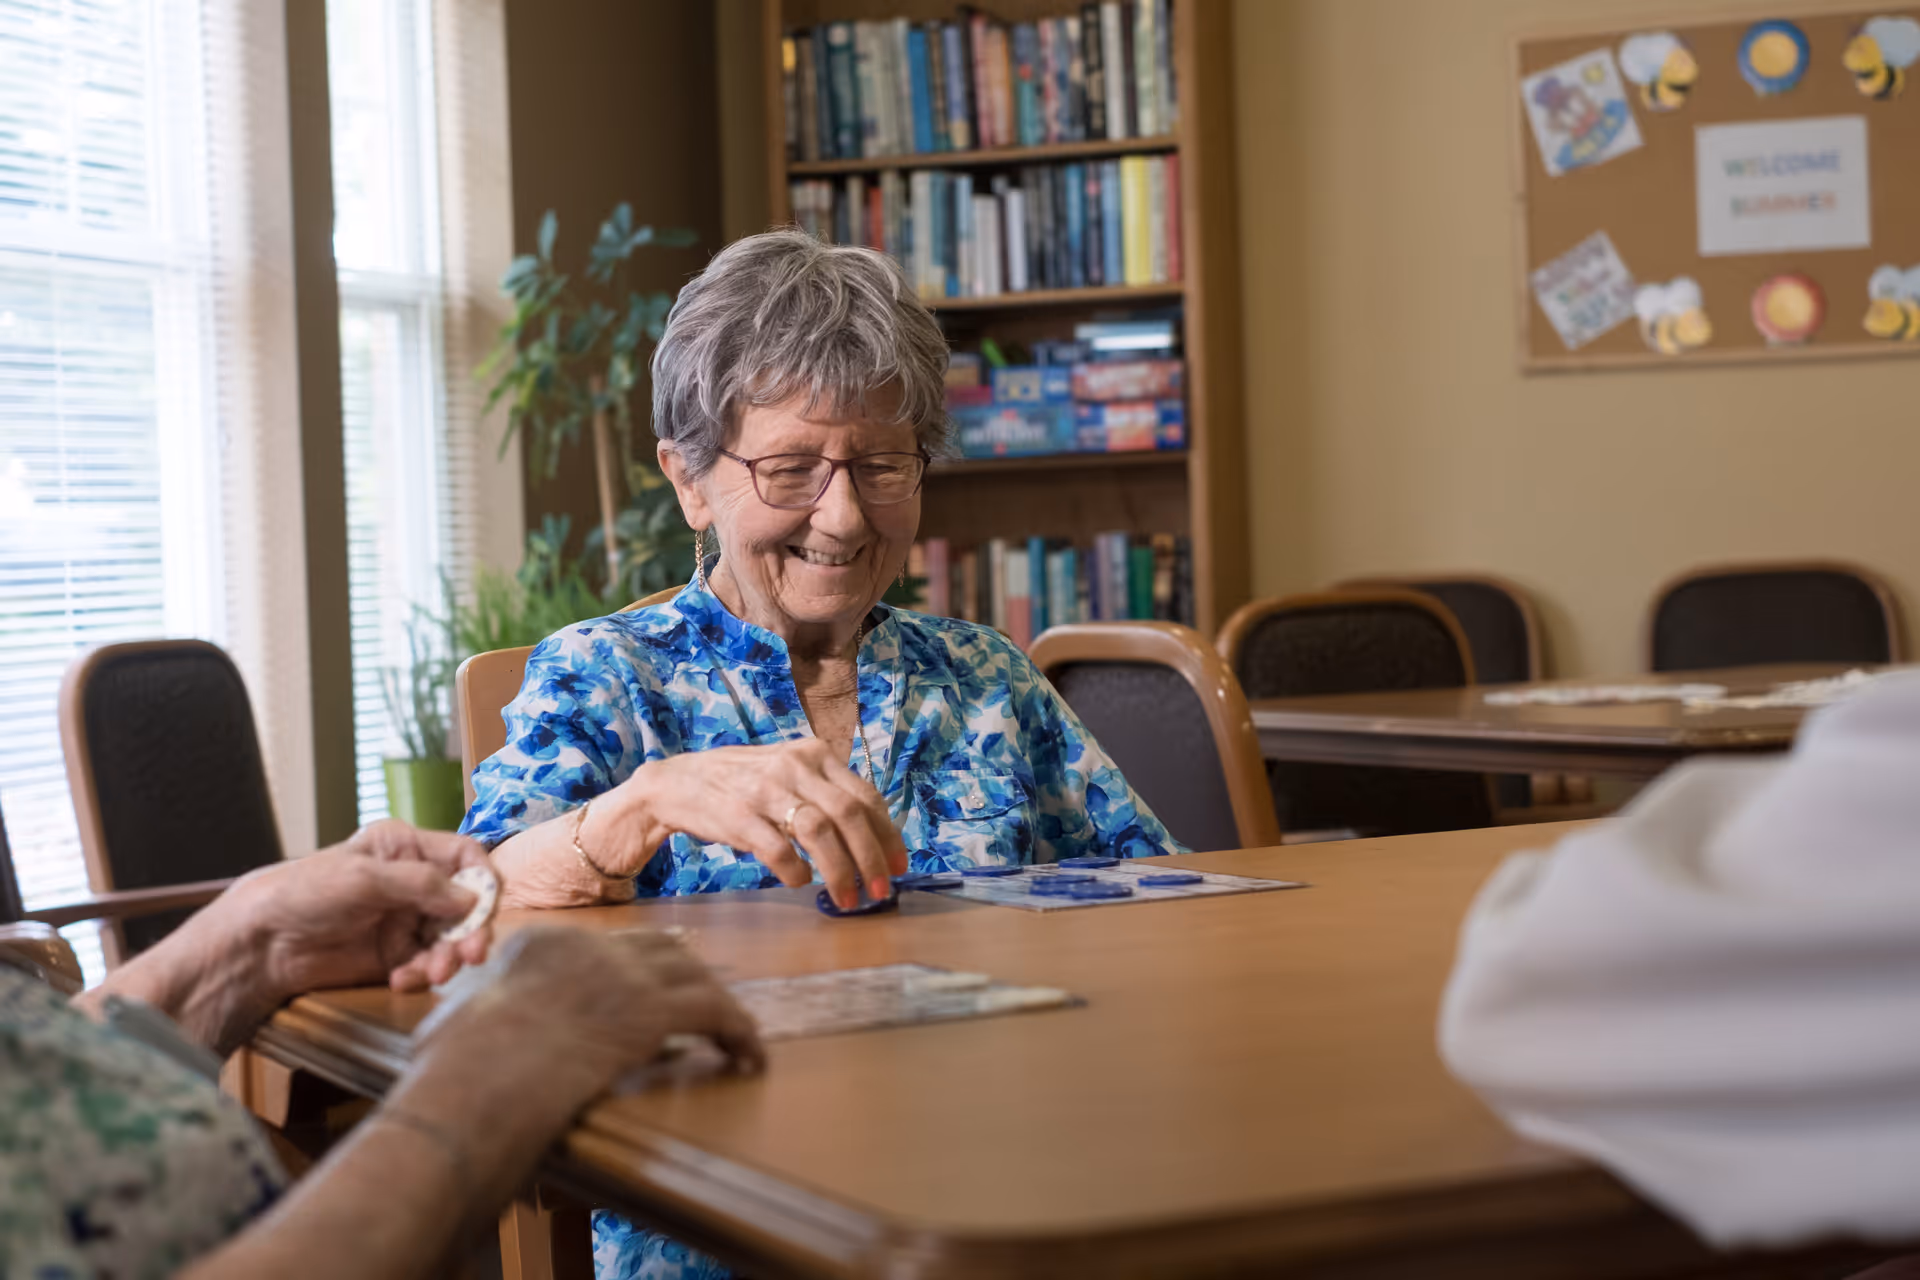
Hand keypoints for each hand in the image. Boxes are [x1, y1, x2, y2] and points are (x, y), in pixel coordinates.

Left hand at [213, 821, 493, 998]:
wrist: (261, 943)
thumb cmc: (305, 893)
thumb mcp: (364, 878)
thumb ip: (420, 884)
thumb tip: (472, 898)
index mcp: (405, 848)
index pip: (464, 856)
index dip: (483, 879)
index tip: (487, 906)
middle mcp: (413, 882)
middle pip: (465, 904)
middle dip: (470, 930)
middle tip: (471, 956)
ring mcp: (405, 920)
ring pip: (449, 939)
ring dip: (448, 958)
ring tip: (435, 975)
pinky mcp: (394, 955)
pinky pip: (425, 965)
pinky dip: (421, 975)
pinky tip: (402, 981)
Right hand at [415, 927, 763, 1107]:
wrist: (475, 1081)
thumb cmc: (452, 1067)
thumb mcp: (456, 1020)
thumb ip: (471, 1010)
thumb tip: (449, 1026)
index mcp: (544, 943)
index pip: (608, 945)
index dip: (636, 967)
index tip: (650, 985)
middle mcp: (591, 947)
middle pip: (660, 950)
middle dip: (685, 975)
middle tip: (703, 1000)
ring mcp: (624, 975)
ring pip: (695, 975)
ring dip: (719, 1004)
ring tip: (735, 1033)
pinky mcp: (652, 1011)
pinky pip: (716, 1013)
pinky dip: (740, 1033)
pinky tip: (750, 1058)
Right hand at [609, 739, 907, 909]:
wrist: (677, 783)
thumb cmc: (743, 784)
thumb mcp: (789, 775)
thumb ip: (827, 795)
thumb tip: (874, 839)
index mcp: (814, 754)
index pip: (865, 796)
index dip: (888, 835)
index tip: (899, 865)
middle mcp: (793, 766)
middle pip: (849, 815)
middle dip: (872, 858)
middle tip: (881, 891)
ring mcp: (765, 789)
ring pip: (819, 832)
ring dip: (840, 871)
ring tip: (848, 899)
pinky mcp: (737, 814)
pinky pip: (778, 848)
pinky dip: (795, 870)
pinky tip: (800, 881)